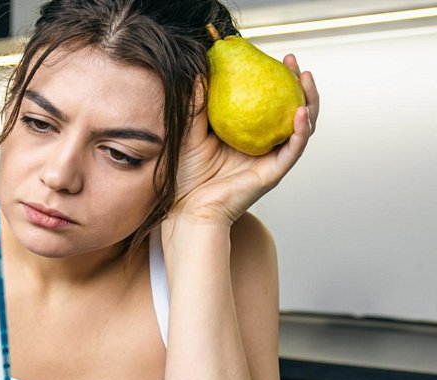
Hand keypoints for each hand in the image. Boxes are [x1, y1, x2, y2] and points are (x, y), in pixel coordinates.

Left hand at [174, 54, 319, 226]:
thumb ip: (196, 106)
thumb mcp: (191, 133)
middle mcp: (264, 145)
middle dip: (298, 84)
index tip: (272, 57)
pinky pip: (294, 149)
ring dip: (308, 102)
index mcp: (247, 134)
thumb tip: (198, 74)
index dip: (275, 81)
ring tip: (306, 79)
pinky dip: (301, 131)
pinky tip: (301, 112)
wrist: (187, 207)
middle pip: (291, 110)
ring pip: (301, 128)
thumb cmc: (186, 175)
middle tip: (293, 62)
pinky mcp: (274, 173)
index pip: (268, 103)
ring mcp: (272, 158)